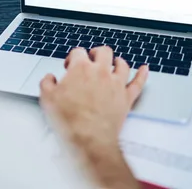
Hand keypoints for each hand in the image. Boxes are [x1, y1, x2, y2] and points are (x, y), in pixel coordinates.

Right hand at [40, 46, 148, 187]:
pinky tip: (144, 69)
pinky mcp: (126, 98)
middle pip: (103, 52)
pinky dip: (142, 74)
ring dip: (117, 61)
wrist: (89, 139)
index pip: (78, 52)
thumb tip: (50, 78)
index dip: (72, 57)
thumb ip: (47, 83)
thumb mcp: (47, 98)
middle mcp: (101, 72)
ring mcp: (116, 84)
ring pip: (122, 64)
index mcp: (81, 69)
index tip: (69, 64)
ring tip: (113, 62)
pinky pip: (138, 82)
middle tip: (91, 59)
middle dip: (96, 53)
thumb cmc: (70, 120)